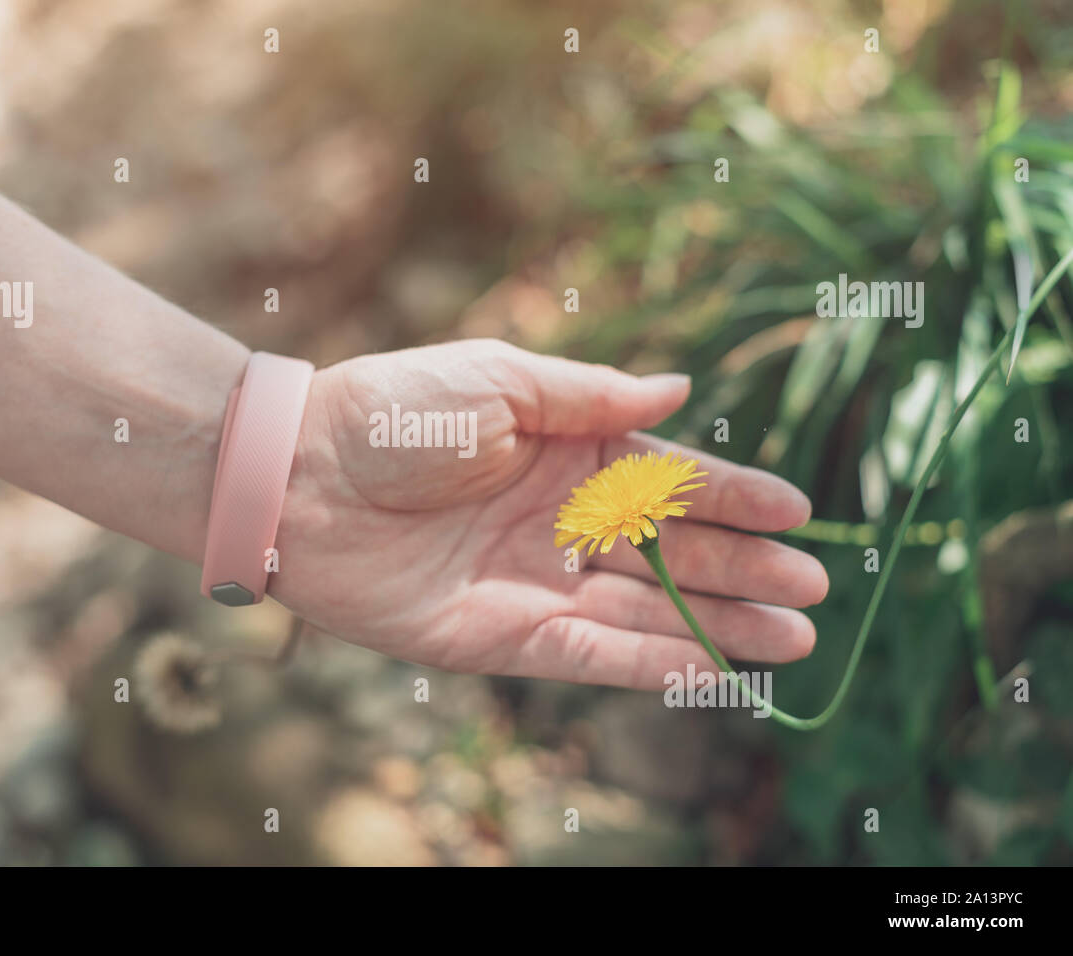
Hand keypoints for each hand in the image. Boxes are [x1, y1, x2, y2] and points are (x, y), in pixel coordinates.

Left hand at [271, 340, 827, 688]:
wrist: (298, 478)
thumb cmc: (392, 413)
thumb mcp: (499, 380)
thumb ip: (592, 395)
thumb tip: (680, 388)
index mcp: (566, 453)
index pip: (669, 479)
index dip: (734, 497)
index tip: (798, 512)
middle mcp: (562, 522)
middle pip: (674, 552)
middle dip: (746, 570)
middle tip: (815, 589)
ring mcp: (539, 583)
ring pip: (649, 611)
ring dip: (721, 626)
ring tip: (797, 638)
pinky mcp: (507, 637)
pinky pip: (595, 656)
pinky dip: (655, 664)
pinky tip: (715, 670)